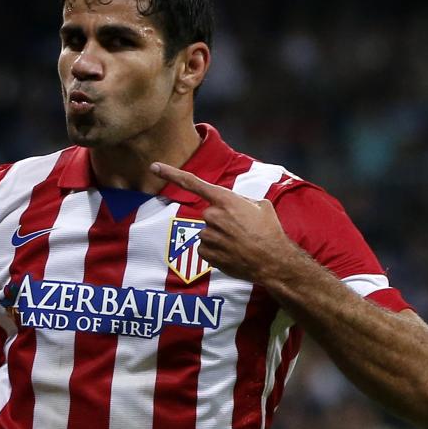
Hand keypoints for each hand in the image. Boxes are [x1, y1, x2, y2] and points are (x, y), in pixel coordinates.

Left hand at [150, 161, 300, 282]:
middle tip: (242, 229)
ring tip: (240, 243)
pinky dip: (217, 250)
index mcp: (225, 200)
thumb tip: (231, 203)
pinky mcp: (206, 253)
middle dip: (221, 220)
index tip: (154, 166)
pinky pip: (205, 248)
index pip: (193, 183)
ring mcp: (208, 235)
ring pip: (207, 231)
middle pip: (208, 213)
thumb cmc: (270, 232)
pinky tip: (232, 253)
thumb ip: (239, 200)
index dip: (171, 173)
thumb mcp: (260, 205)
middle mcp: (212, 216)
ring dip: (220, 236)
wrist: (274, 261)